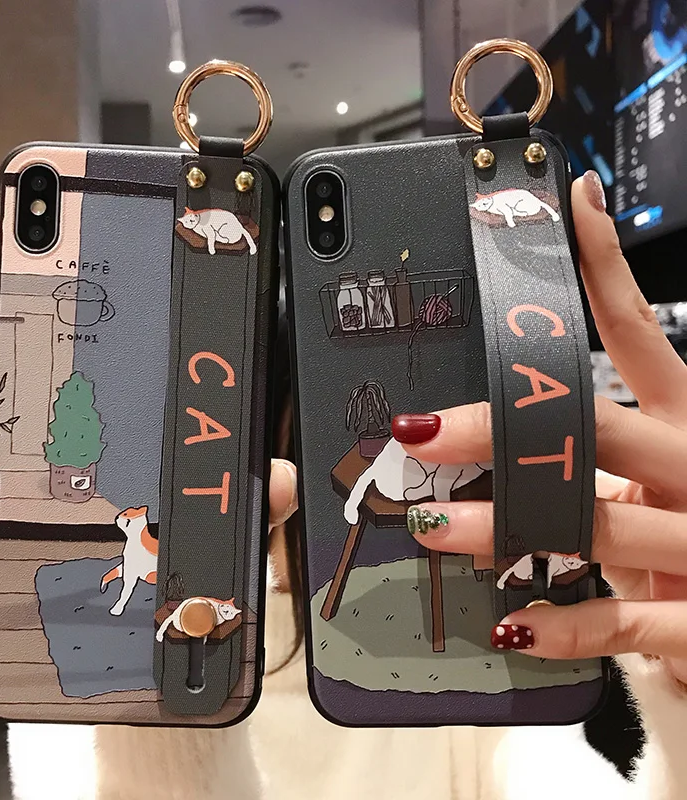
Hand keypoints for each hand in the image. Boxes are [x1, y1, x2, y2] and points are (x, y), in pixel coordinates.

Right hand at [0, 290, 297, 600]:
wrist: (179, 610)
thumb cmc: (197, 533)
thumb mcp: (233, 501)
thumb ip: (258, 486)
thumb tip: (283, 476)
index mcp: (100, 422)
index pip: (50, 363)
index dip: (12, 328)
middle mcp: (54, 455)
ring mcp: (28, 505)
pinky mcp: (17, 558)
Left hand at [394, 172, 686, 686]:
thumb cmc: (684, 538)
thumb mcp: (653, 480)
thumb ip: (598, 453)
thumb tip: (500, 429)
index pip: (639, 330)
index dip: (606, 266)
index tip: (568, 204)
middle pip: (592, 422)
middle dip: (499, 426)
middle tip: (417, 430)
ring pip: (593, 517)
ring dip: (501, 523)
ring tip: (429, 523)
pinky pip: (621, 621)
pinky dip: (560, 624)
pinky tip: (511, 624)